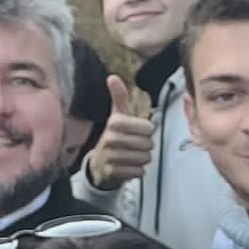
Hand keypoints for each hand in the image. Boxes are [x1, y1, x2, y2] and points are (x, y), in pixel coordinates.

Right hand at [85, 75, 153, 190]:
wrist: (99, 164)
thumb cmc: (115, 136)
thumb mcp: (117, 115)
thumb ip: (119, 96)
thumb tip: (112, 77)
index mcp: (115, 122)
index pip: (149, 128)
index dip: (147, 132)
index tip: (137, 132)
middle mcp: (111, 138)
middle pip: (148, 144)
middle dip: (145, 146)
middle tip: (134, 146)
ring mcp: (111, 156)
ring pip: (145, 158)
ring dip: (142, 159)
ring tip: (131, 156)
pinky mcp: (113, 172)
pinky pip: (139, 172)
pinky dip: (137, 171)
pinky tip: (128, 166)